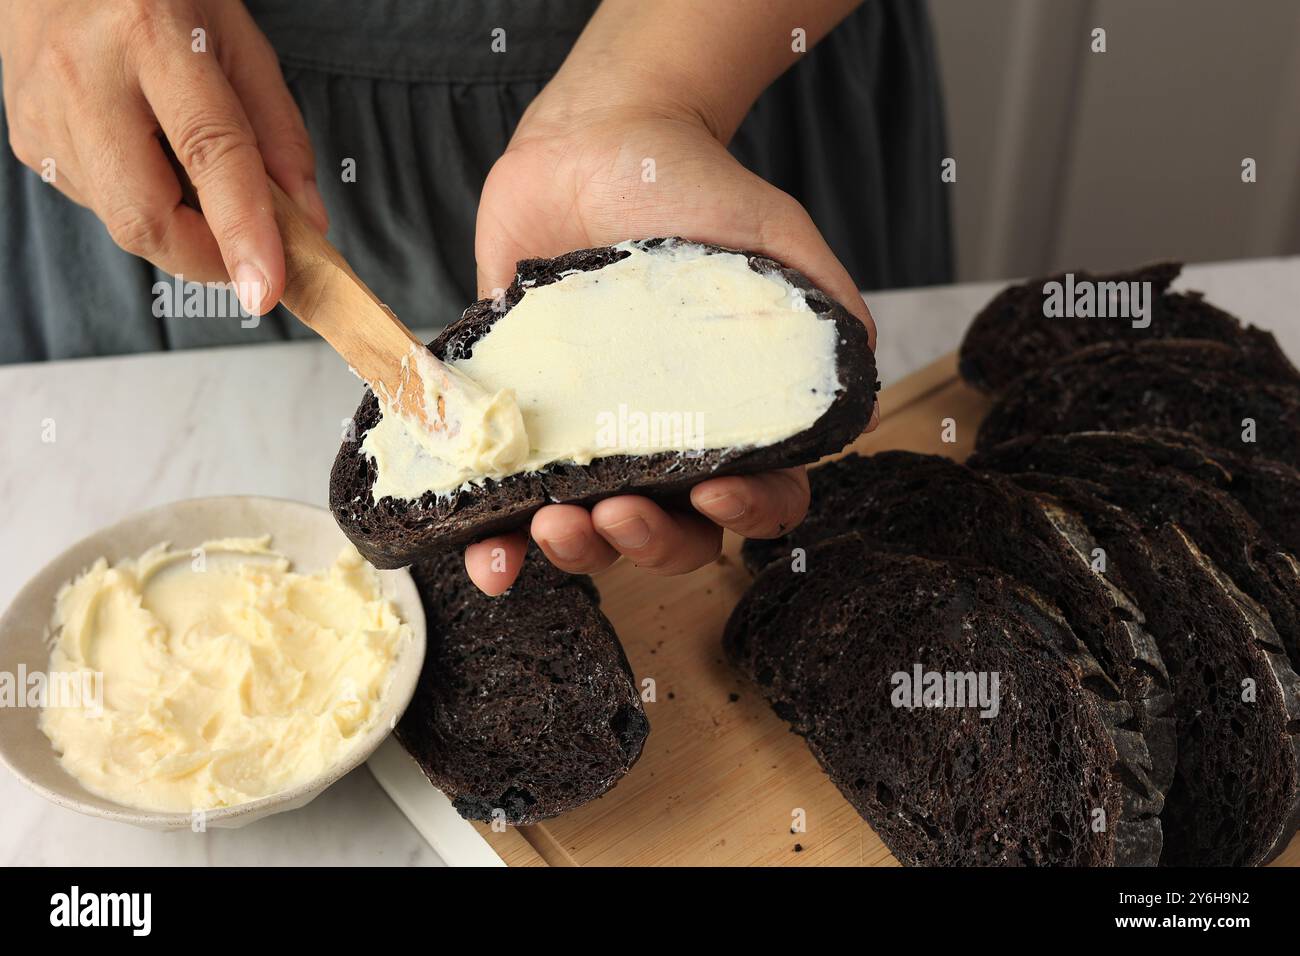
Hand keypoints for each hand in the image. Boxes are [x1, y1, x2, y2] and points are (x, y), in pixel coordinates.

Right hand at [0, 0, 326, 312]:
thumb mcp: (238, 39)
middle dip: (208, 259)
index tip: (266, 289)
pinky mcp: (27, 139)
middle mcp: (84, 75)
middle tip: (250, 256)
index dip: (242, 230)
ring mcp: (43, 112)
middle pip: (147, 216)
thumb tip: (306, 223)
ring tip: (188, 165)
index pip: (209, 152)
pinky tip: (144, 151)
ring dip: (178, 225)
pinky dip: (143, 201)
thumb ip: (279, 132)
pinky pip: (100, 204)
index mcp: (151, 35)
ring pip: (123, 221)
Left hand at [465, 80, 877, 593]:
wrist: (593, 141)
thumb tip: (862, 403)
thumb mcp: (777, 238)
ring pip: (590, 532)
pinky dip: (494, 544)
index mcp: (730, 414)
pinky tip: (487, 556)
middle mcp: (663, 438)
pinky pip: (506, 500)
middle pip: (672, 533)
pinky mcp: (523, 419)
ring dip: (574, 552)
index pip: (760, 494)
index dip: (746, 515)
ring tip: (550, 524)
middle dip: (647, 543)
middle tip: (616, 511)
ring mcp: (589, 435)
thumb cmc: (694, 187)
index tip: (714, 489)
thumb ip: (825, 310)